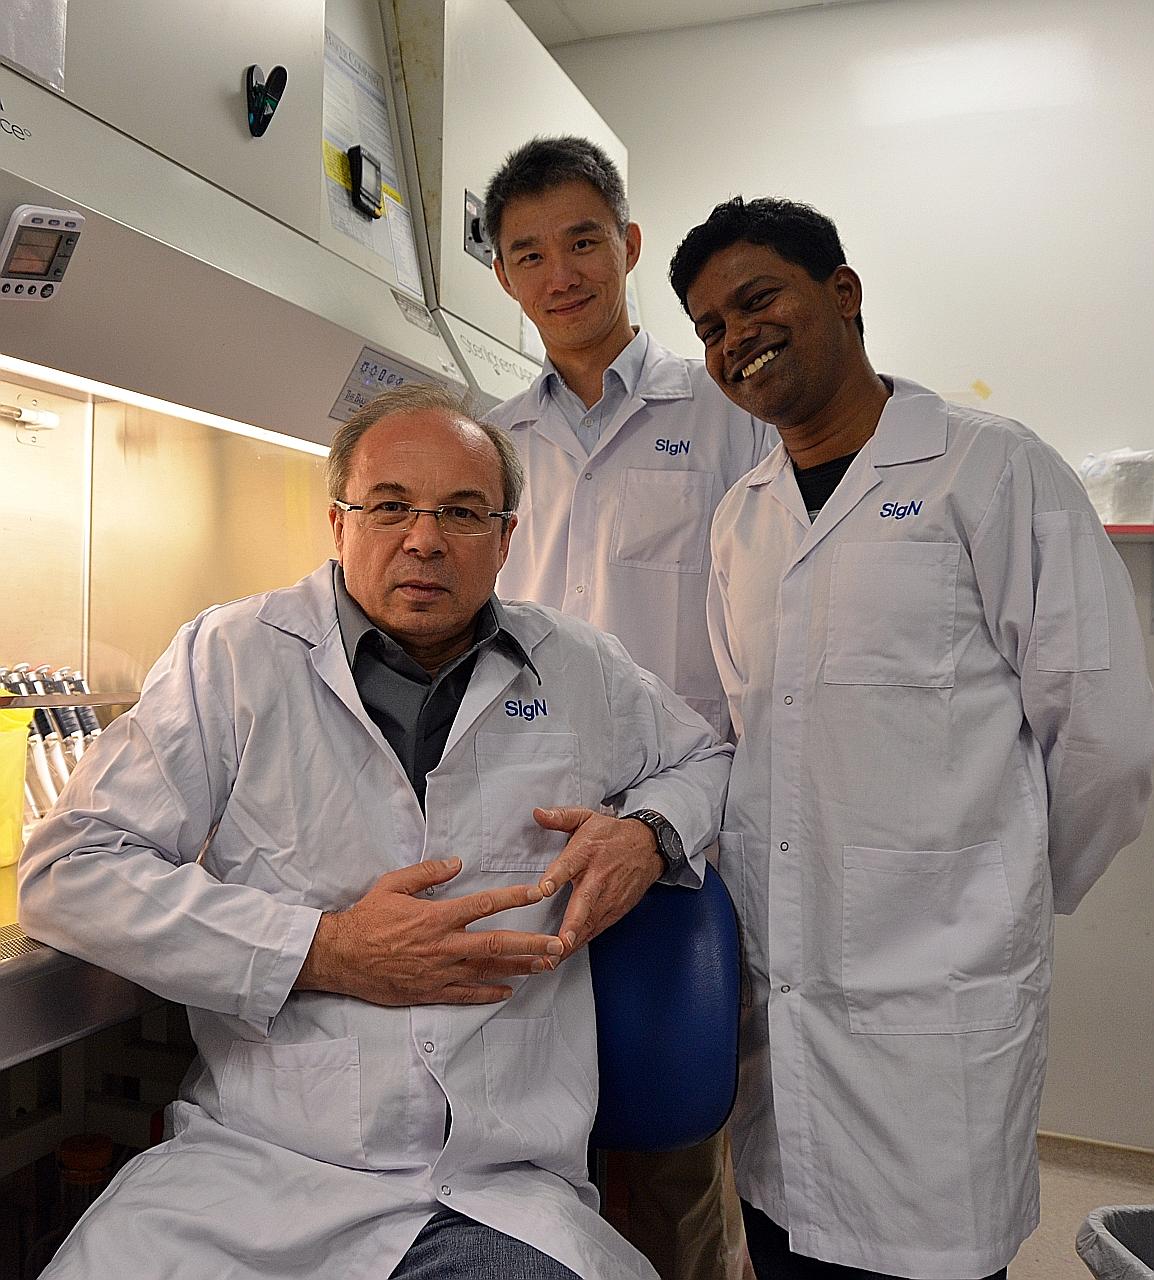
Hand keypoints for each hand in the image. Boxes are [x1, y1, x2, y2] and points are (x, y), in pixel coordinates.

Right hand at [296, 857, 564, 1005]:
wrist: (340, 957)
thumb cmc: (366, 918)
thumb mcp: (392, 885)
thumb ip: (427, 872)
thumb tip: (457, 862)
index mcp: (436, 917)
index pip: (484, 904)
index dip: (514, 897)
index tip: (539, 892)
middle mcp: (443, 946)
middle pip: (496, 944)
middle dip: (530, 944)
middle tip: (558, 944)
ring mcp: (439, 972)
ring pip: (487, 971)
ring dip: (519, 968)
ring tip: (545, 966)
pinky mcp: (430, 992)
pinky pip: (466, 995)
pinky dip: (488, 993)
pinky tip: (508, 990)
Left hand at [533, 807, 663, 956]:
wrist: (649, 846)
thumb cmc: (612, 833)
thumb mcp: (586, 817)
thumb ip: (560, 817)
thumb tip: (537, 813)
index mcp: (586, 852)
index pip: (569, 865)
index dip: (555, 877)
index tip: (543, 889)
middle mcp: (597, 877)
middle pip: (583, 902)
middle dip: (572, 924)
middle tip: (558, 942)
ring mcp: (608, 896)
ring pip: (589, 923)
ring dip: (572, 942)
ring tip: (552, 958)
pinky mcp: (615, 909)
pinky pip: (595, 929)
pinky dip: (581, 943)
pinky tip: (565, 955)